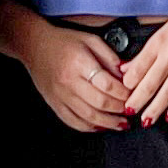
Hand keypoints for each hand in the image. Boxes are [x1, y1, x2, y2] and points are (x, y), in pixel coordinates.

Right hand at [17, 24, 131, 133]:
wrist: (34, 46)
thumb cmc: (63, 41)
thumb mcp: (90, 39)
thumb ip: (110, 57)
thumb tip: (127, 74)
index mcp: (79, 63)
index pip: (107, 85)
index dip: (124, 93)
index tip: (133, 94)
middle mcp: (69, 82)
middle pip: (100, 103)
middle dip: (120, 110)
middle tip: (131, 110)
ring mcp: (61, 96)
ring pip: (89, 117)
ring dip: (109, 123)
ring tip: (122, 123)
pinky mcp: (55, 104)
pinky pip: (74, 122)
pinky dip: (90, 128)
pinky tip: (102, 126)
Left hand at [120, 0, 167, 126]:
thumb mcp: (164, 29)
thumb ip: (146, 52)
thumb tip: (127, 68)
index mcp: (158, 41)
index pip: (136, 69)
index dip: (127, 85)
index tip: (121, 93)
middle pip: (148, 85)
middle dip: (136, 102)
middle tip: (129, 112)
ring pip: (166, 93)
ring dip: (154, 110)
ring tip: (146, 120)